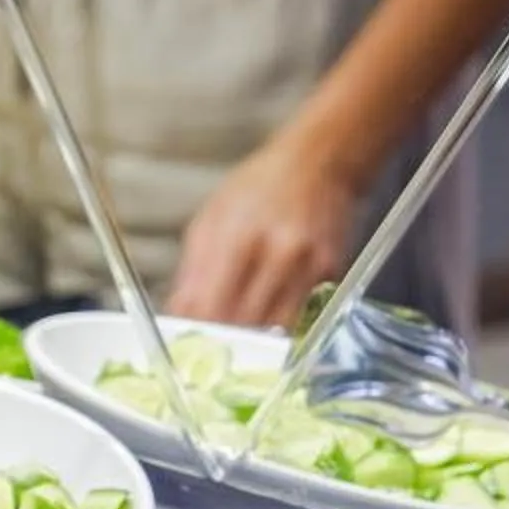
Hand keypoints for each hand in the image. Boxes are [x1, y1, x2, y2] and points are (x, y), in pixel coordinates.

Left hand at [164, 132, 359, 330]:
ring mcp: (309, 265)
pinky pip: (301, 314)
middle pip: (244, 325)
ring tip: (239, 333)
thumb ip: (192, 272)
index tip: (188, 344)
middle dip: (223, 341)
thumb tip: (178, 317)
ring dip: (253, 338)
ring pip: (275, 330)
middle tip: (211, 346)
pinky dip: (281, 321)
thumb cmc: (257, 189)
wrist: (320, 162)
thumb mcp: (210, 219)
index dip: (198, 333)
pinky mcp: (331, 273)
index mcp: (239, 237)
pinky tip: (269, 308)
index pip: (212, 307)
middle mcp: (278, 253)